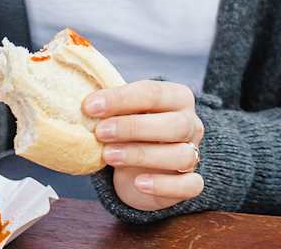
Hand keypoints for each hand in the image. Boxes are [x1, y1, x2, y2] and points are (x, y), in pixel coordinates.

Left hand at [86, 80, 205, 212]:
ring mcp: (194, 154)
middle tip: (100, 132)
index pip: (154, 93)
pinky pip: (189, 185)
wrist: (139, 169)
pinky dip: (164, 185)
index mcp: (177, 98)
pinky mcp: (190, 182)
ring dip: (143, 155)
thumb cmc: (130, 133)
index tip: (90, 107)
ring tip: (109, 156)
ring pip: (182, 156)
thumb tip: (86, 105)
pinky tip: (139, 183)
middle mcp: (191, 124)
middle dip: (134, 127)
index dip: (122, 99)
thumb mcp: (122, 114)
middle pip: (175, 124)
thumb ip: (112, 107)